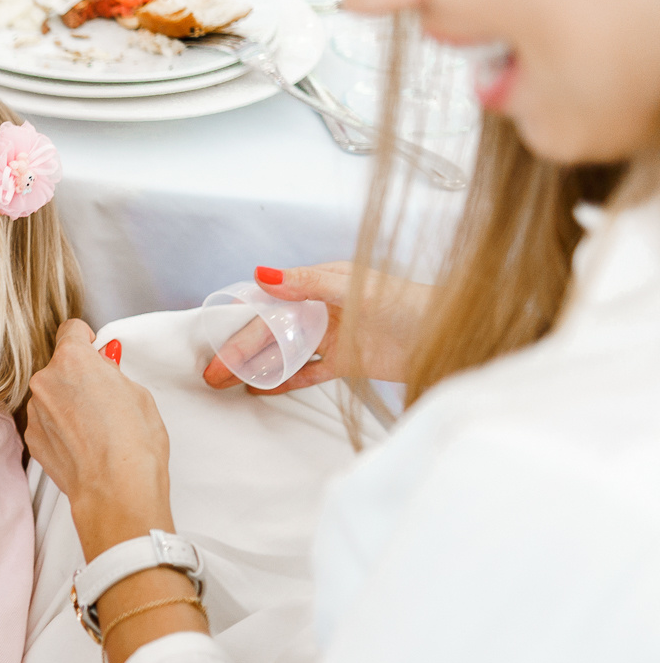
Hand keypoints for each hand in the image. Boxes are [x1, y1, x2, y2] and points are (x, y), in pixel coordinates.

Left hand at [25, 319, 173, 559]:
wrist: (116, 490)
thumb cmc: (134, 443)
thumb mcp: (138, 394)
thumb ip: (112, 373)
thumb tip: (104, 367)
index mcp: (72, 360)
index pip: (71, 330)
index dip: (85, 339)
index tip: (93, 349)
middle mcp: (45, 380)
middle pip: (60, 366)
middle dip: (78, 376)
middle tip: (103, 398)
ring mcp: (35, 411)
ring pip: (51, 395)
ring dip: (67, 403)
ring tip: (95, 428)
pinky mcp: (32, 438)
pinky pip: (46, 422)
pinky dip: (60, 428)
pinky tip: (83, 444)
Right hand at [202, 263, 430, 393]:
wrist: (450, 336)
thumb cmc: (407, 303)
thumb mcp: (352, 287)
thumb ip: (306, 282)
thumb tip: (261, 274)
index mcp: (320, 285)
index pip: (269, 303)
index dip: (240, 320)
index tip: (213, 336)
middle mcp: (323, 309)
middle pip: (272, 332)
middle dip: (239, 351)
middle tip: (212, 373)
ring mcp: (334, 337)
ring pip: (286, 352)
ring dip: (257, 366)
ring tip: (227, 383)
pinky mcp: (348, 362)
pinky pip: (309, 371)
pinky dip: (286, 379)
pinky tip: (262, 388)